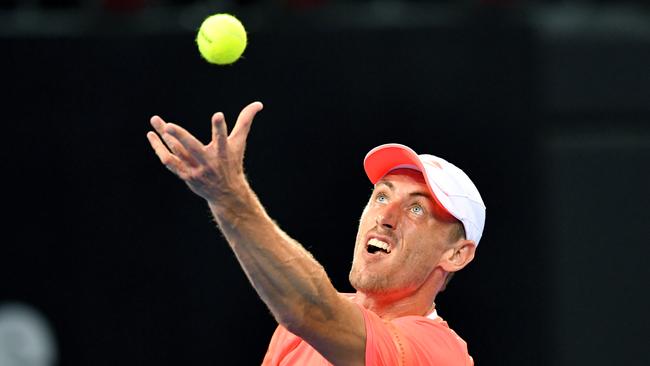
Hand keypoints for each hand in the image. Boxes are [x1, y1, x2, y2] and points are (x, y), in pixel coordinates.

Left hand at [146, 101, 263, 203]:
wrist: (226, 193)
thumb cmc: (232, 162)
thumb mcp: (239, 142)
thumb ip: (245, 121)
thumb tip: (258, 103)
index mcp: (222, 152)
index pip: (221, 137)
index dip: (219, 127)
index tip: (218, 115)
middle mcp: (208, 161)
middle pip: (192, 147)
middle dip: (180, 137)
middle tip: (169, 125)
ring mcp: (195, 169)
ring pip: (176, 152)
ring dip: (164, 139)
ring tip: (155, 120)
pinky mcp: (185, 175)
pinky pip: (169, 161)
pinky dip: (159, 148)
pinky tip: (152, 135)